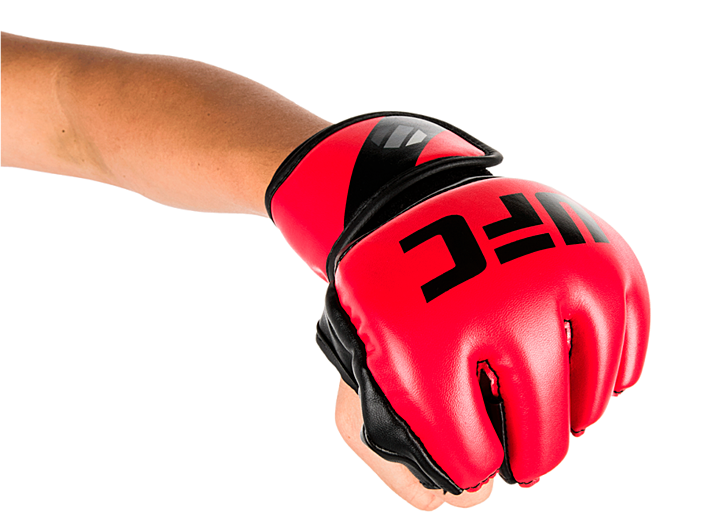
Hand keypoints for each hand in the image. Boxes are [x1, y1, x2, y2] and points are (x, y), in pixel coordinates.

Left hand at [269, 110, 650, 500]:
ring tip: (560, 426)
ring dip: (576, 418)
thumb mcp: (370, 352)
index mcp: (423, 333)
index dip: (473, 468)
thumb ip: (390, 429)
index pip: (464, 447)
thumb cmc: (403, 294)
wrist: (428, 204)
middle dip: (532, 459)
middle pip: (539, 426)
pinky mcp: (604, 257)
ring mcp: (559, 274)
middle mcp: (497, 301)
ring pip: (591, 392)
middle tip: (528, 469)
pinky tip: (590, 383)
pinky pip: (627, 344)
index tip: (478, 468)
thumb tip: (456, 496)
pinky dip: (612, 374)